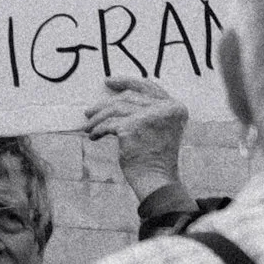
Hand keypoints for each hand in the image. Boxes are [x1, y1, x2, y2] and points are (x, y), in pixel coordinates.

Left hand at [81, 75, 191, 202]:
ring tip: (89, 126)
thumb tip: (117, 102)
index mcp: (175, 107)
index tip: (109, 82)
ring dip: (98, 117)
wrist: (157, 182)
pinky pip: (109, 123)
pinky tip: (93, 135)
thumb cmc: (156, 159)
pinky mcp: (132, 127)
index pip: (148, 87)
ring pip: (116, 108)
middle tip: (90, 110)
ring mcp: (148, 116)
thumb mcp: (160, 129)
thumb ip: (149, 112)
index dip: (127, 82)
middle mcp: (164, 108)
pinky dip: (98, 129)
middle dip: (106, 103)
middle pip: (129, 97)